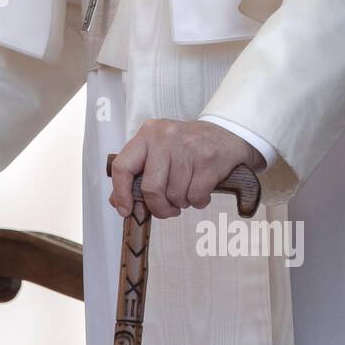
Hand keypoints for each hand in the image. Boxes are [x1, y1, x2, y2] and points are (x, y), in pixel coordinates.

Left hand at [108, 119, 263, 219]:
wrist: (228, 133)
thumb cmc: (188, 147)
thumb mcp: (158, 151)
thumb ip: (136, 174)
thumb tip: (117, 202)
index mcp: (147, 134)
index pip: (122, 166)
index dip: (121, 193)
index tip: (126, 210)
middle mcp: (165, 137)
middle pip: (150, 188)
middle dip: (159, 207)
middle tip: (168, 210)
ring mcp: (187, 147)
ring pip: (175, 195)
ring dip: (182, 202)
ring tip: (188, 191)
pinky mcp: (208, 160)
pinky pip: (196, 196)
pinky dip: (198, 201)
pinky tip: (202, 191)